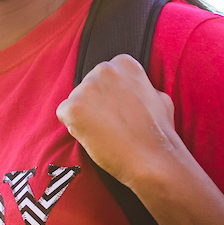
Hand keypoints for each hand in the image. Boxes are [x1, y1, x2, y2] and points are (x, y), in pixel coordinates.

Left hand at [55, 53, 181, 189]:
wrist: (153, 160)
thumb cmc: (159, 133)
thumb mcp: (159, 97)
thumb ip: (140, 87)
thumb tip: (134, 88)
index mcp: (124, 64)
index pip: (105, 75)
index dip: (111, 95)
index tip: (120, 110)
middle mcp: (104, 69)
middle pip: (88, 86)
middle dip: (95, 104)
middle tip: (113, 124)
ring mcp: (86, 88)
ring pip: (76, 101)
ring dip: (85, 116)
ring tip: (106, 133)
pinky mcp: (72, 107)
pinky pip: (64, 115)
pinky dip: (74, 128)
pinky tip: (94, 137)